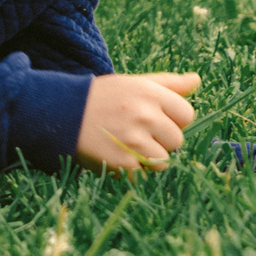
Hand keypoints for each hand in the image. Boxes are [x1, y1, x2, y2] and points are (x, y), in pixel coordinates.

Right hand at [74, 71, 198, 172]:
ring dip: (148, 157)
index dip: (171, 119)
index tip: (151, 118)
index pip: (186, 115)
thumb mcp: (132, 83)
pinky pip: (144, 175)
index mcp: (150, 93)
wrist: (58, 113)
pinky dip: (132, 170)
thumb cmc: (101, 97)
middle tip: (134, 131)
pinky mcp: (123, 162)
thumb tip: (196, 80)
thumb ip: (167, 83)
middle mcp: (145, 115)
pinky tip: (115, 155)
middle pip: (177, 140)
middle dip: (160, 140)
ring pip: (164, 160)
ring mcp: (134, 140)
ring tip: (124, 144)